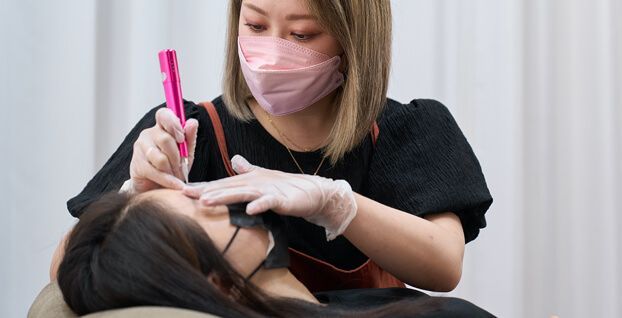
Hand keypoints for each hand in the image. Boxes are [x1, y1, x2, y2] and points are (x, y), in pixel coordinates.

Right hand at [129, 108, 198, 192]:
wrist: (157, 187)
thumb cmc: (173, 166)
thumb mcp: (186, 153)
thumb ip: (190, 138)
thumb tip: (192, 122)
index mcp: (162, 127)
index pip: (163, 114)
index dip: (173, 123)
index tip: (181, 138)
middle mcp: (149, 134)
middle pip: (165, 139)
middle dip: (177, 157)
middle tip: (182, 168)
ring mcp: (140, 148)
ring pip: (160, 157)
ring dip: (173, 170)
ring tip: (177, 177)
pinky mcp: (137, 164)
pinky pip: (155, 171)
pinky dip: (168, 180)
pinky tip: (175, 185)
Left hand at [182, 155, 356, 240]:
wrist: (311, 192)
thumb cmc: (286, 187)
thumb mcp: (263, 178)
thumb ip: (247, 170)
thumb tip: (236, 159)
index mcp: (246, 181)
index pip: (220, 184)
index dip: (201, 187)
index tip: (181, 190)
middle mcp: (253, 184)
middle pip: (226, 187)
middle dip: (205, 191)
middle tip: (184, 195)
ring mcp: (266, 191)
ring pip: (241, 193)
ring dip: (224, 197)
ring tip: (206, 201)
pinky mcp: (280, 200)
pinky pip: (269, 203)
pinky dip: (260, 205)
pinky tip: (250, 209)